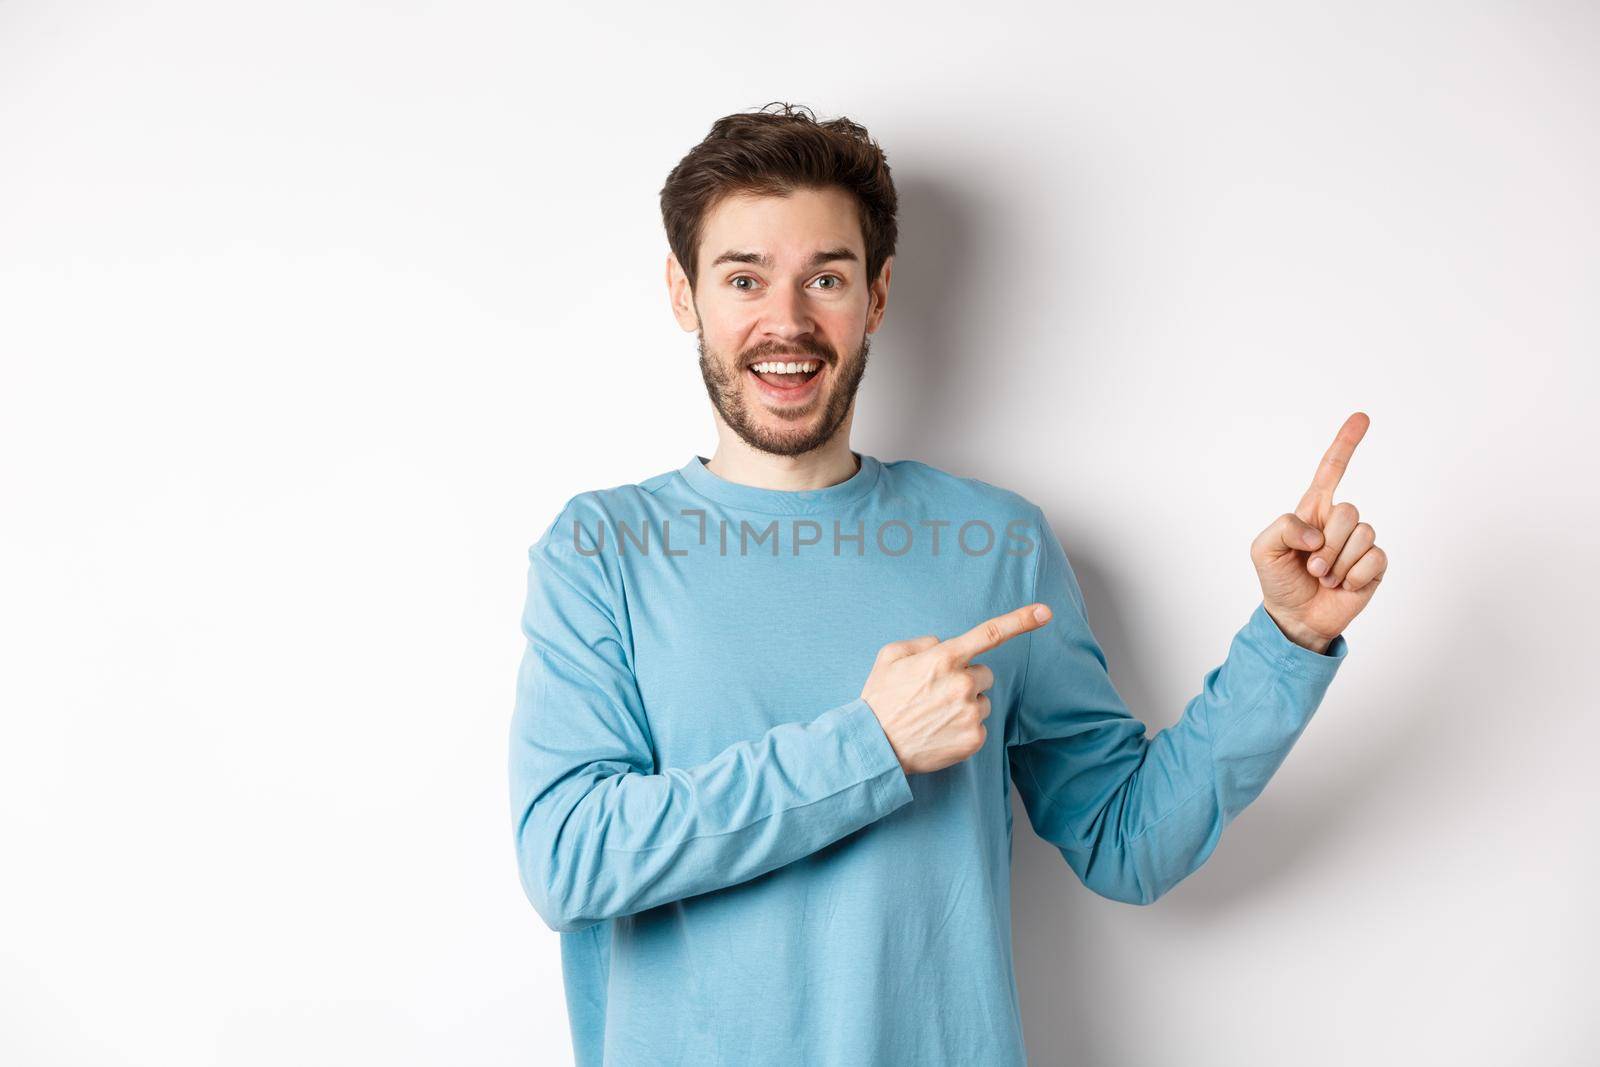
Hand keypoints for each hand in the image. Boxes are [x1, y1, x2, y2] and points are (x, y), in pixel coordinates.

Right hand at [860, 603, 1052, 775]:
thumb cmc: (880, 699)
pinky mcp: (974, 739)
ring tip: (935, 716)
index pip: (990, 633)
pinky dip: (964, 728)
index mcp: (944, 658)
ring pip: (982, 701)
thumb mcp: (890, 656)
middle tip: (936, 694)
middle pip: (984, 674)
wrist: (874, 747)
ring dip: (965, 705)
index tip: (1044, 612)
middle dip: (967, 680)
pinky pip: (980, 726)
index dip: (1021, 620)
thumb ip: (922, 643)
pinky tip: (940, 732)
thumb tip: (944, 646)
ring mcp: (970, 713)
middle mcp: (962, 683)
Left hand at [1250, 411, 1388, 652]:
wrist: (1295, 617)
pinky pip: (1375, 558)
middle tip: (1311, 565)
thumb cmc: (1278, 580)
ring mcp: (1359, 543)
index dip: (1346, 444)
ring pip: (1363, 534)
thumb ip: (1283, 528)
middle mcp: (1339, 523)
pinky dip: (1353, 576)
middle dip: (1327, 544)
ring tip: (1323, 577)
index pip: (1332, 470)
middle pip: (1349, 510)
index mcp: (1313, 511)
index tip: (1362, 417)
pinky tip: (1342, 585)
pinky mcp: (1374, 565)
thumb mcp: (1262, 550)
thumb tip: (1318, 532)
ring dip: (1337, 563)